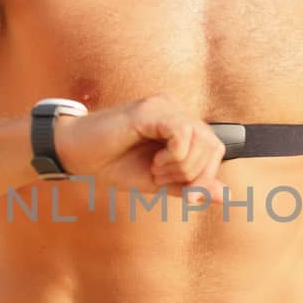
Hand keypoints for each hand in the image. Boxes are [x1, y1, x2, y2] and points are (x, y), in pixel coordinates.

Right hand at [57, 93, 228, 201]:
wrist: (78, 154)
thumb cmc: (115, 164)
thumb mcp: (159, 182)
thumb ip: (191, 186)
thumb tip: (224, 196)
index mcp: (181, 124)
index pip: (216, 150)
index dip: (205, 176)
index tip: (177, 187)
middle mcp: (177, 110)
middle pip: (214, 146)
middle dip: (193, 174)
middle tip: (162, 177)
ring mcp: (165, 106)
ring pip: (201, 139)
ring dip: (181, 167)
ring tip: (156, 169)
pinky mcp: (151, 109)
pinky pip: (183, 133)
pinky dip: (175, 156)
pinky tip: (155, 162)